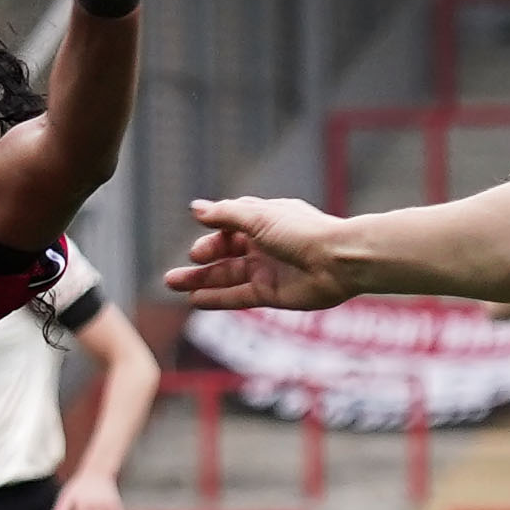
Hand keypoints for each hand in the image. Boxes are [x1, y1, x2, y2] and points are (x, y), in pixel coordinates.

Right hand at [165, 196, 354, 310]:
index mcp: (265, 220)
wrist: (338, 261)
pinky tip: (194, 300)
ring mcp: (267, 270)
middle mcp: (264, 245)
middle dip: (201, 257)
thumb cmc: (303, 232)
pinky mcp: (271, 294)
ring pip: (226, 275)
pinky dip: (217, 298)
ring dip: (200, 280)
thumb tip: (195, 208)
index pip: (231, 222)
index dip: (213, 227)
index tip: (198, 227)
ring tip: (172, 283)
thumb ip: (225, 215)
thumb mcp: (259, 217)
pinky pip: (238, 296)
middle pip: (225, 251)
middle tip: (182, 264)